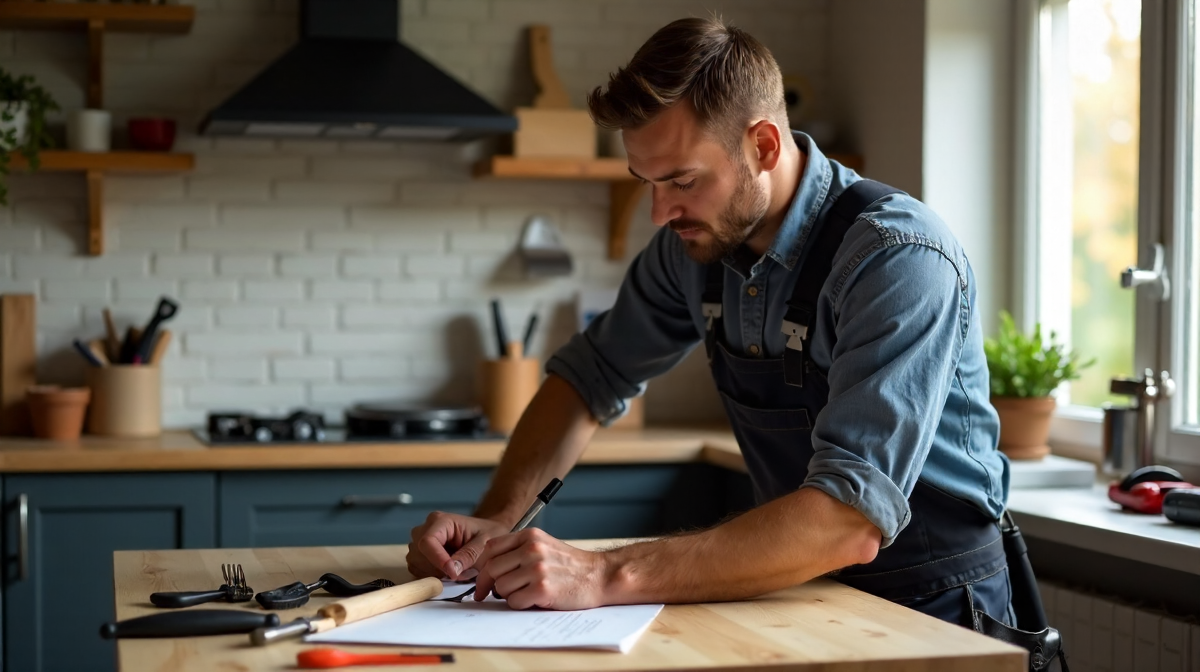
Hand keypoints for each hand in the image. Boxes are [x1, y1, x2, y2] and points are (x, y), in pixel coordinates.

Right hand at [407, 511, 509, 580]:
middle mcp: (426, 528)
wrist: (487, 534)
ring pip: (416, 564)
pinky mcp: (419, 553)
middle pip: (419, 555)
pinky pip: (417, 569)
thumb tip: (453, 570)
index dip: (438, 560)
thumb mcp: (485, 544)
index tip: (453, 573)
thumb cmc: (487, 535)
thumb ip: (469, 555)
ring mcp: (420, 540)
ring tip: (458, 569)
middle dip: (439, 568)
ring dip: (436, 572)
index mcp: (441, 520)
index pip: (428, 542)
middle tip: (461, 572)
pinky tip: (448, 570)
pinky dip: (432, 574)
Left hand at [473, 528, 608, 609]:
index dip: (481, 566)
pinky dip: (520, 604)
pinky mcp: (542, 589)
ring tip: (525, 593)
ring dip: (508, 595)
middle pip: (491, 569)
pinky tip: (534, 600)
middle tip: (488, 594)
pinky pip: (514, 602)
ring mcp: (537, 569)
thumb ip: (518, 550)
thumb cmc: (570, 565)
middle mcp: (531, 549)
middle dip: (487, 585)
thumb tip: (488, 568)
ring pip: (500, 587)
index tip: (482, 578)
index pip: (490, 548)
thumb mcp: (544, 545)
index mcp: (529, 536)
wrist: (598, 575)